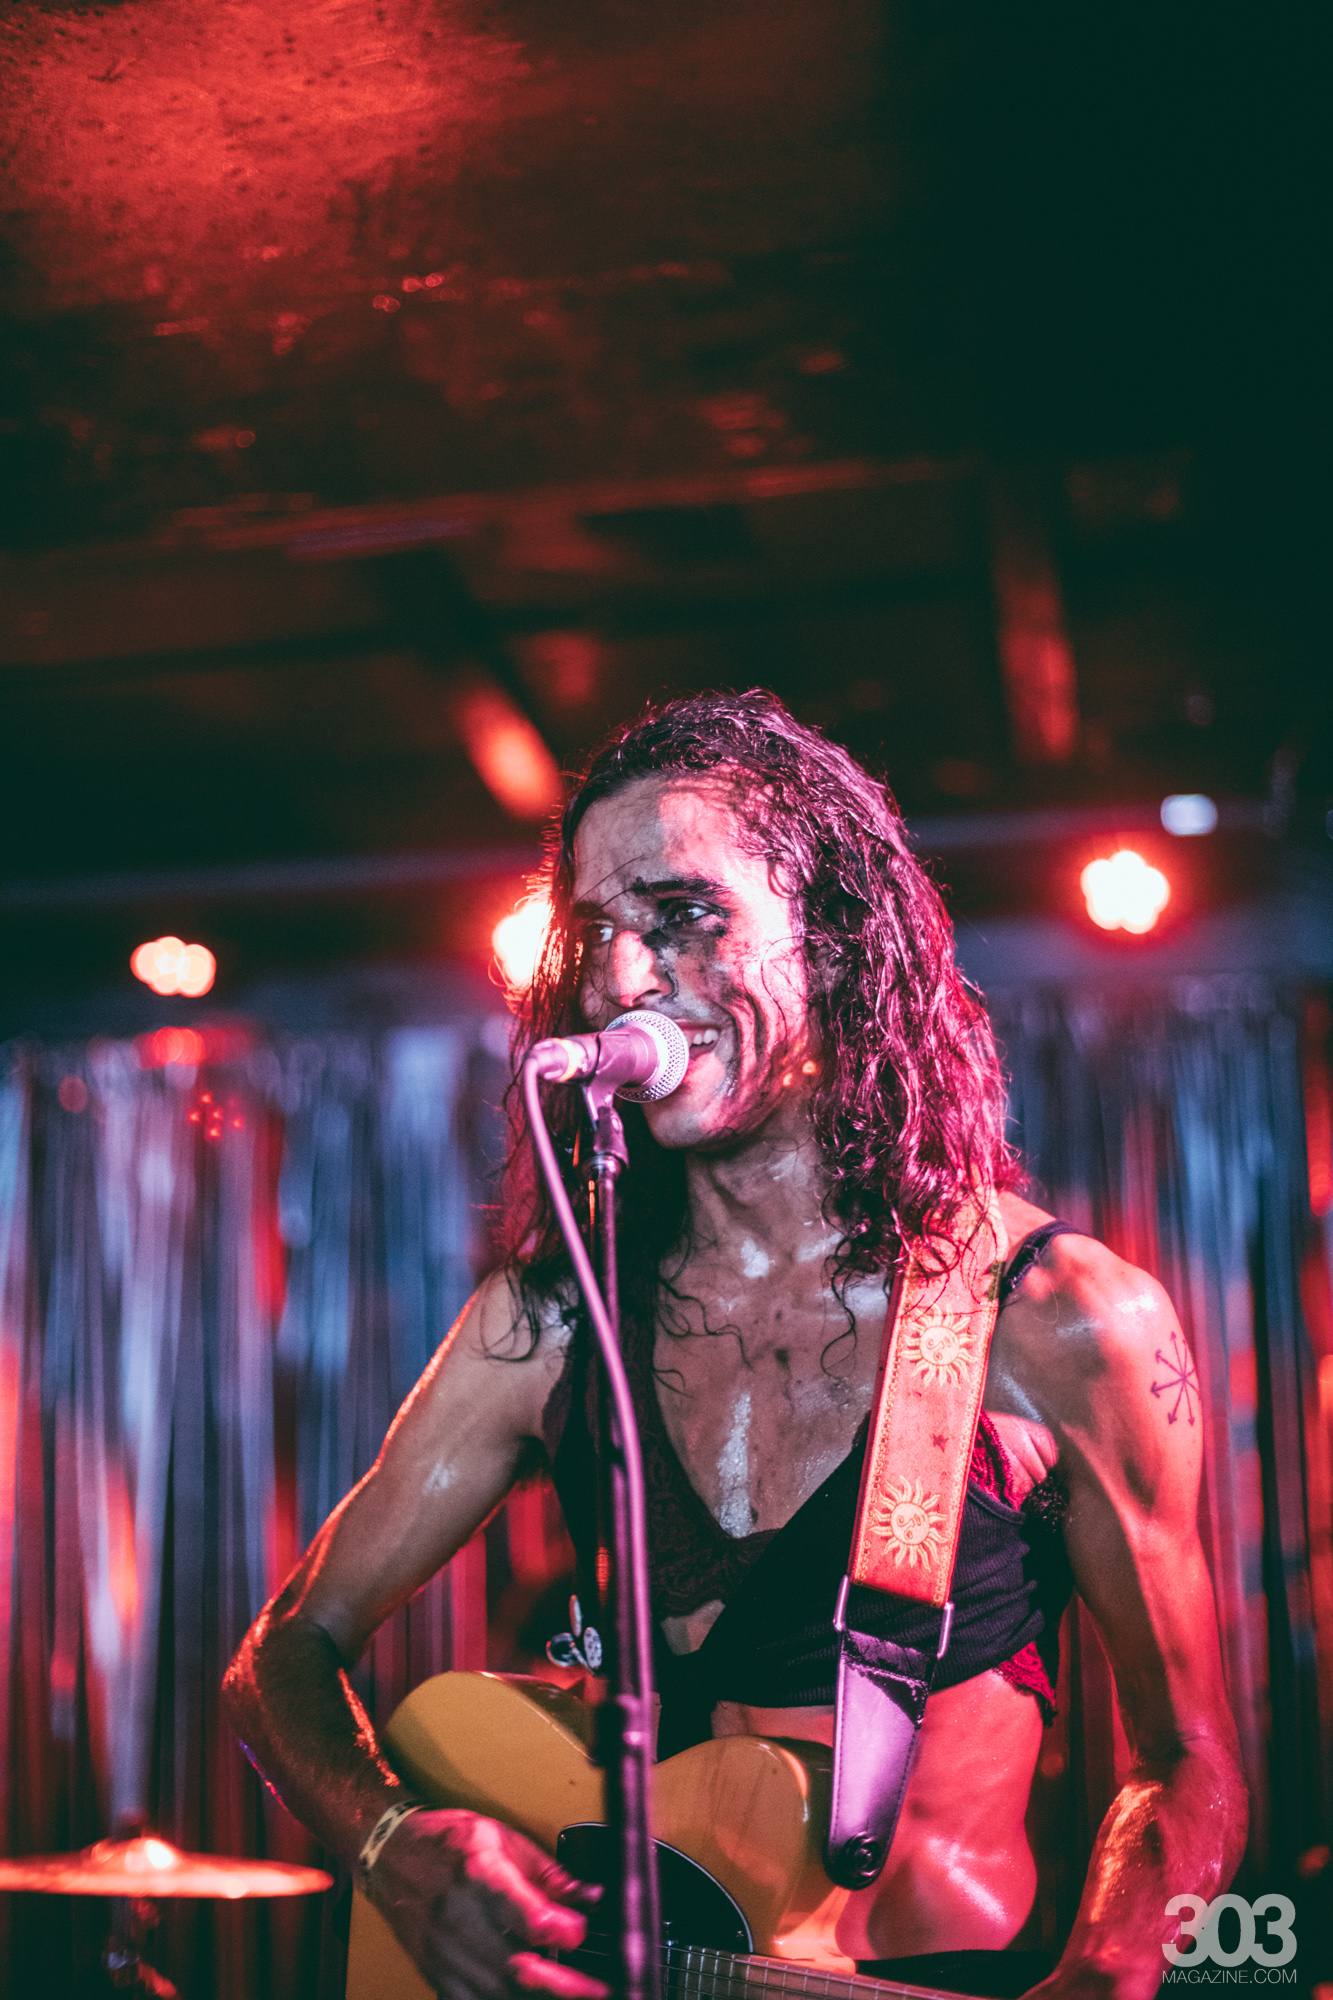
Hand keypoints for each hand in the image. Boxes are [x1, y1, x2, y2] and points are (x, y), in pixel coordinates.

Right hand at [365, 1808, 607, 1999]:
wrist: (388, 1854)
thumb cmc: (446, 1841)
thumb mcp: (502, 1838)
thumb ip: (548, 1873)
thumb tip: (590, 1897)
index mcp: (479, 1875)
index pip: (529, 1917)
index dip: (566, 1931)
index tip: (584, 1931)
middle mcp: (459, 1919)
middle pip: (516, 1968)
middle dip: (563, 1986)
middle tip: (597, 1989)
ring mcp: (445, 1954)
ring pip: (496, 1995)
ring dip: (536, 1999)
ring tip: (570, 1995)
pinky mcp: (436, 1974)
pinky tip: (527, 1998)